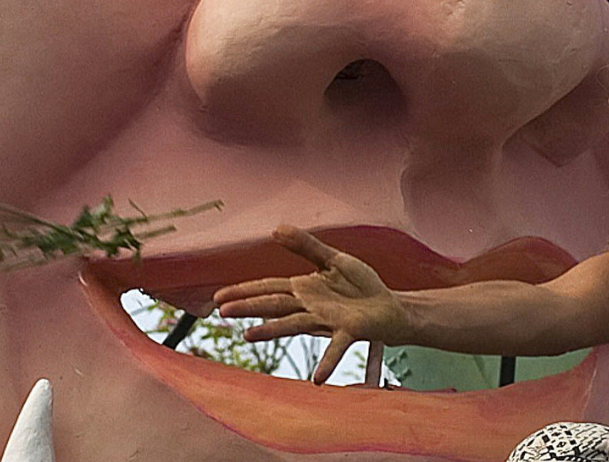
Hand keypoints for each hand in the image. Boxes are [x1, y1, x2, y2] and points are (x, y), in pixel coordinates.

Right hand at [212, 225, 407, 384]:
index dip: (244, 290)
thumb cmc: (361, 286)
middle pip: (274, 305)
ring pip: (295, 324)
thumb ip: (306, 246)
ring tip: (249, 336)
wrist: (389, 307)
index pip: (268, 287)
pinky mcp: (348, 331)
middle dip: (249, 306)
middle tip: (222, 312)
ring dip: (272, 330)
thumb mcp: (334, 259)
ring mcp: (327, 320)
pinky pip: (336, 347)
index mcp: (304, 288)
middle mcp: (310, 307)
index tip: (219, 297)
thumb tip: (276, 228)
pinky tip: (317, 379)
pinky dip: (327, 362)